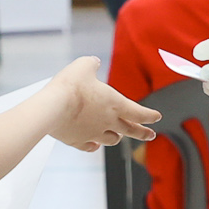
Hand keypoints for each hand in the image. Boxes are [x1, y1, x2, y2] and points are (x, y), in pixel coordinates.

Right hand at [44, 56, 159, 152]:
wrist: (51, 108)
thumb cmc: (70, 86)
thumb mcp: (83, 65)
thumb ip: (92, 64)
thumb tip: (94, 62)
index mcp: (115, 104)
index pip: (139, 112)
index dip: (150, 115)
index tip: (156, 117)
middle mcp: (108, 121)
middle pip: (131, 130)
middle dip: (143, 133)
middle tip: (151, 136)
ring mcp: (93, 134)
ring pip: (112, 139)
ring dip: (118, 137)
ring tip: (119, 137)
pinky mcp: (78, 141)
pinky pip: (90, 146)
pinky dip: (94, 146)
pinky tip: (94, 145)